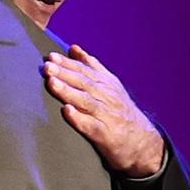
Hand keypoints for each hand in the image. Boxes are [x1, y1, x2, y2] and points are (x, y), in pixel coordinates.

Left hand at [43, 45, 166, 177]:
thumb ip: (92, 66)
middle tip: (47, 66)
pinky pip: (90, 125)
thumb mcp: (110, 84)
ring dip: (67, 91)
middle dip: (64, 73)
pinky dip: (78, 118)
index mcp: (106, 83)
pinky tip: (67, 112)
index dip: (68, 62)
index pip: (85, 70)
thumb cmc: (120, 111)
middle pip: (83, 82)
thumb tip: (73, 48)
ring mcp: (106, 115)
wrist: (142, 142)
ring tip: (52, 83)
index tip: (52, 56)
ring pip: (85, 101)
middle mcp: (106, 96)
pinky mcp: (104, 134)